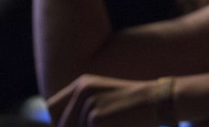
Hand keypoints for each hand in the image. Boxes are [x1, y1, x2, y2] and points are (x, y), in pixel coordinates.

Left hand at [47, 74, 168, 126]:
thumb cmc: (133, 106)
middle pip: (61, 125)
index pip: (51, 109)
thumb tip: (57, 124)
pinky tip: (118, 125)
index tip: (64, 126)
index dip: (55, 123)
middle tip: (104, 123)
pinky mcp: (95, 120)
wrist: (158, 101)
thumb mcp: (105, 100)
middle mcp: (81, 92)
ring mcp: (87, 105)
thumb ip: (81, 112)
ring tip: (115, 124)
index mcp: (82, 85)